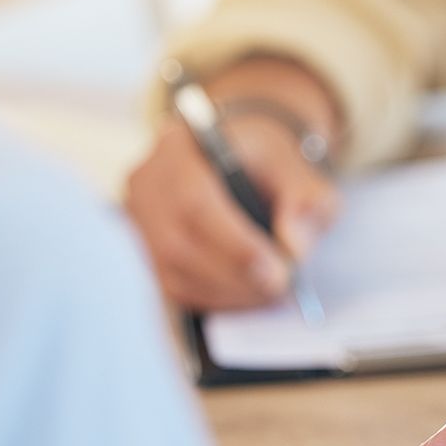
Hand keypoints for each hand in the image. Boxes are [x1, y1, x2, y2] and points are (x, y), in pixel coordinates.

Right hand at [126, 57, 341, 310]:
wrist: (241, 158)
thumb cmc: (266, 161)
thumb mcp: (298, 167)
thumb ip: (305, 199)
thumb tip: (293, 245)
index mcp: (179, 148)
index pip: (194, 202)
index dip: (234, 245)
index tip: (277, 271)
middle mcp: (147, 183)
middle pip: (178, 243)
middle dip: (236, 274)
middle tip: (280, 287)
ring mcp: (140, 220)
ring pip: (175, 273)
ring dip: (230, 291)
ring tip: (271, 290)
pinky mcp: (146, 251)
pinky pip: (176, 286)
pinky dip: (217, 297)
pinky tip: (249, 292)